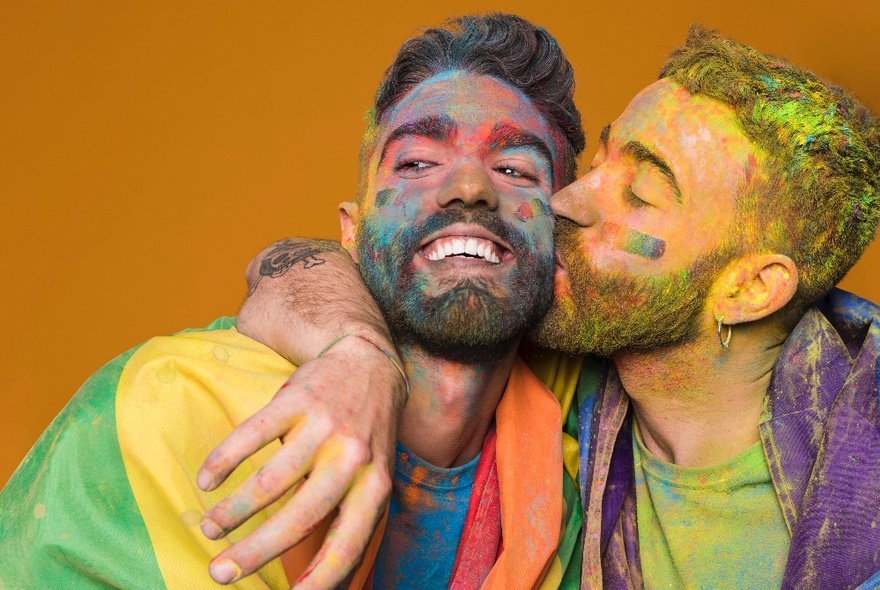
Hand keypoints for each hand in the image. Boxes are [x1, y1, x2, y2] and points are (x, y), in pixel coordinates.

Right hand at [196, 335, 405, 587]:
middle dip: (255, 551)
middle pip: (300, 516)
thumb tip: (327, 580)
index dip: (321, 578)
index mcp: (376, 486)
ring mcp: (325, 426)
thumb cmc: (367, 435)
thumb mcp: (375, 476)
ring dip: (233, 510)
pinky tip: (207, 478)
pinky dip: (224, 459)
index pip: (349, 544)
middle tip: (220, 572)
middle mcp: (352, 459)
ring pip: (271, 479)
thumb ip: (352, 517)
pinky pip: (253, 433)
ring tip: (210, 528)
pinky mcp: (299, 398)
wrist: (370, 362)